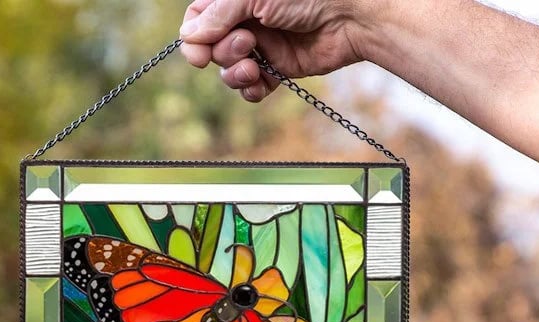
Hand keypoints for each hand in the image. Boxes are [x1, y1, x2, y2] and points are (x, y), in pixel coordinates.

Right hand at [179, 0, 372, 101]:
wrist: (349, 16)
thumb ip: (218, 14)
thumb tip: (189, 37)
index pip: (198, 18)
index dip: (193, 38)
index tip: (198, 54)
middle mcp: (245, 20)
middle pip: (211, 47)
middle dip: (222, 52)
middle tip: (246, 43)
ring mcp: (261, 45)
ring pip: (228, 71)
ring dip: (235, 74)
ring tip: (254, 67)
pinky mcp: (276, 69)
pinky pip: (251, 89)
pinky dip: (251, 91)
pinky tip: (260, 85)